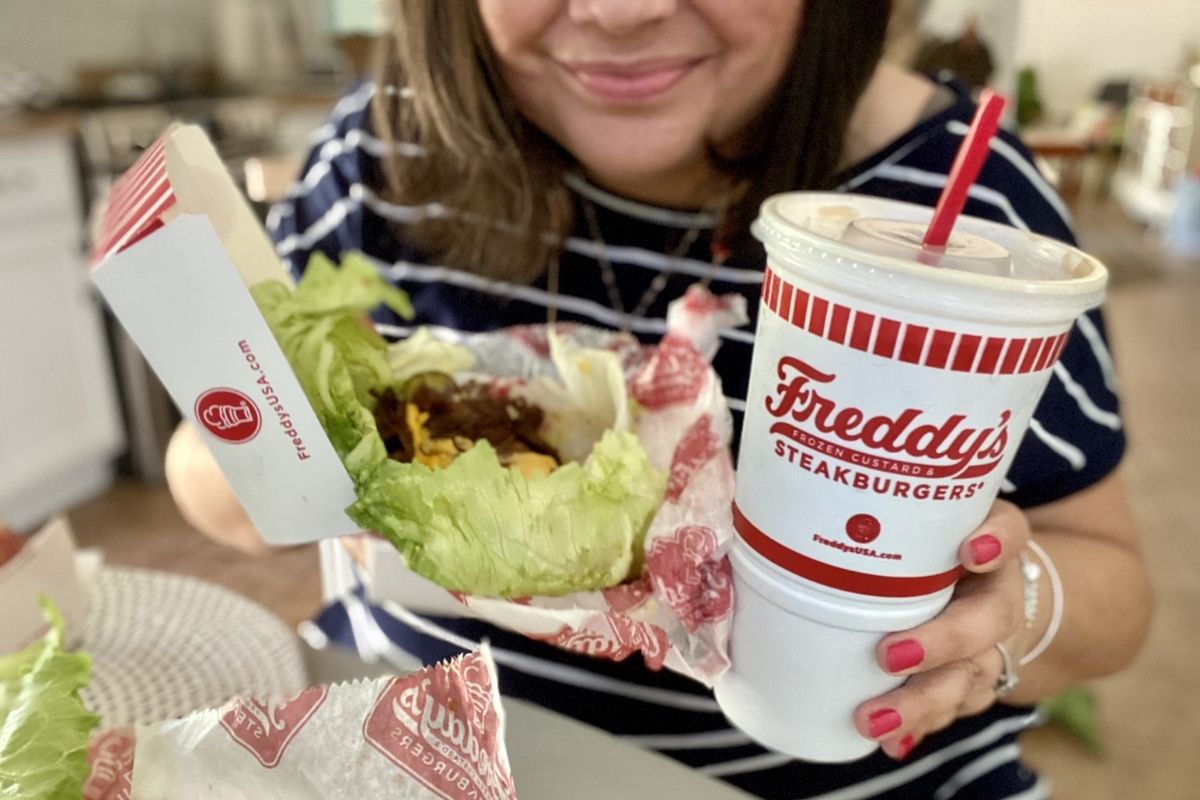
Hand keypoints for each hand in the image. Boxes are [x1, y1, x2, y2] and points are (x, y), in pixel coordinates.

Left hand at [853, 500, 1031, 759]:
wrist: (990, 588)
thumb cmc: (933, 542)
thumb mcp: (919, 514)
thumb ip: (875, 506)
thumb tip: (785, 506)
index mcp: (991, 544)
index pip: (1009, 531)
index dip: (995, 541)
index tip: (970, 550)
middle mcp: (998, 594)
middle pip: (987, 620)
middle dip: (942, 642)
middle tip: (890, 655)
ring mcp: (991, 645)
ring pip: (971, 676)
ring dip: (924, 700)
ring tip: (874, 719)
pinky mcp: (974, 682)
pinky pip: (954, 708)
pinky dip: (921, 726)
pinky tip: (889, 741)